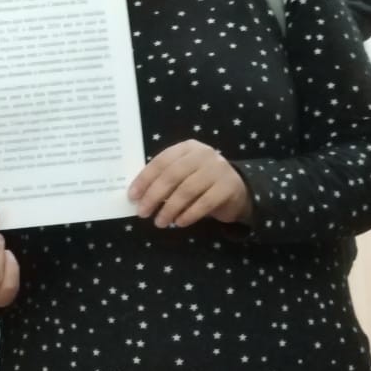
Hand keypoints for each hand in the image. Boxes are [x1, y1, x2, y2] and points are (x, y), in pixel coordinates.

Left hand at [128, 140, 251, 228]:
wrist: (238, 190)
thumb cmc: (202, 183)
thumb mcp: (183, 175)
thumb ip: (164, 179)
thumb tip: (138, 196)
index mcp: (187, 148)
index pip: (162, 161)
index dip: (145, 179)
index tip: (132, 196)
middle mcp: (203, 154)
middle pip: (173, 175)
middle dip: (154, 196)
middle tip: (143, 213)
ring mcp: (218, 169)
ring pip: (187, 190)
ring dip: (170, 208)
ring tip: (160, 222)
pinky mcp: (228, 186)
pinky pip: (204, 203)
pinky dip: (189, 214)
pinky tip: (179, 223)